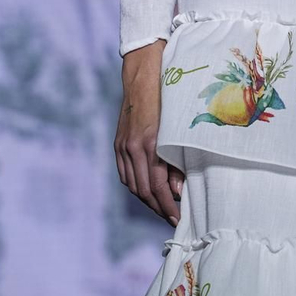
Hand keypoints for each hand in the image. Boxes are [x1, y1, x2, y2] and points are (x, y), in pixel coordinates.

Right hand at [115, 40, 184, 224]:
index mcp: (150, 145)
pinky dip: (135, 186)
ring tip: (161, 207)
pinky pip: (124, 174)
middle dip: (158, 208)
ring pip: (132, 185)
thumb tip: (176, 191)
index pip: (157, 187)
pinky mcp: (118, 143)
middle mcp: (133, 148)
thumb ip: (176, 161)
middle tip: (172, 218)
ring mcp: (123, 146)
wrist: (142, 76)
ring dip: (146, 200)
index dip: (167, 207)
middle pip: (143, 191)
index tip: (177, 219)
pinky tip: (146, 191)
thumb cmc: (167, 99)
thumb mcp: (177, 129)